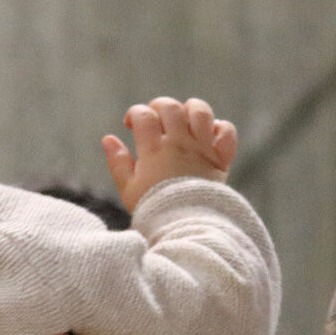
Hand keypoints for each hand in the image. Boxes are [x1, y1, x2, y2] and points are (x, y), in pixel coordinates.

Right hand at [103, 95, 237, 211]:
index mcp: (153, 150)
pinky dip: (219, 127)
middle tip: (155, 120)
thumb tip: (108, 139)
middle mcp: (179, 144)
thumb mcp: (128, 189)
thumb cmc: (154, 210)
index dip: (134, 114)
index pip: (143, 115)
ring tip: (183, 120)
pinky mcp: (221, 158)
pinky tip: (208, 135)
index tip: (130, 125)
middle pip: (170, 107)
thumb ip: (117, 162)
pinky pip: (227, 131)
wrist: (187, 228)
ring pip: (200, 111)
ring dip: (190, 110)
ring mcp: (202, 148)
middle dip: (158, 106)